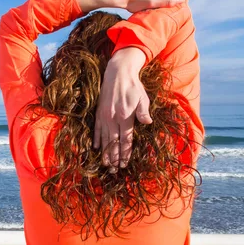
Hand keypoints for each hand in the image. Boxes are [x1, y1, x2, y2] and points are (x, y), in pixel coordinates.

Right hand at [93, 48, 150, 171]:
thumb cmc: (133, 86)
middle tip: (115, 171)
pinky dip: (97, 139)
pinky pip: (97, 129)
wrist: (117, 73)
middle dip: (114, 158)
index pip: (125, 140)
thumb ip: (143, 111)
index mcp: (125, 116)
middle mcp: (113, 118)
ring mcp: (104, 116)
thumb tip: (147, 122)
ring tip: (106, 164)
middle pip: (114, 143)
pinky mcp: (99, 113)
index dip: (125, 153)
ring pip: (105, 138)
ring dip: (105, 152)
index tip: (124, 164)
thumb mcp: (143, 98)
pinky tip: (96, 148)